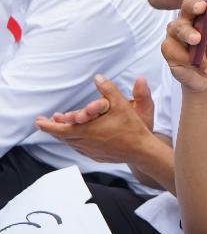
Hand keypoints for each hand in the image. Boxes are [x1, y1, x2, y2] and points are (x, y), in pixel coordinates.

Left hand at [34, 76, 154, 163]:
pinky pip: (79, 148)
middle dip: (52, 128)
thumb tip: (98, 77)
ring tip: (60, 127)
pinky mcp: (96, 156)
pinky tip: (77, 138)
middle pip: (62, 136)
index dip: (48, 125)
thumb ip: (108, 89)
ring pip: (70, 143)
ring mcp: (90, 151)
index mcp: (87, 130)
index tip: (38, 121)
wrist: (141, 150)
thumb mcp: (121, 104)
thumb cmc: (132, 127)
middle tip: (45, 122)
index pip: (60, 129)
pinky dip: (73, 142)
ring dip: (63, 134)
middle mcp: (85, 143)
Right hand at [161, 0, 206, 92]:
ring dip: (188, 33)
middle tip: (201, 10)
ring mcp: (178, 35)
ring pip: (175, 27)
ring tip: (197, 41)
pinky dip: (190, 60)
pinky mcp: (170, 51)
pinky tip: (206, 69)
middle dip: (192, 7)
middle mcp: (190, 20)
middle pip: (186, 7)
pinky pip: (173, 50)